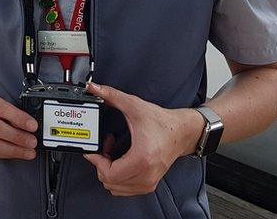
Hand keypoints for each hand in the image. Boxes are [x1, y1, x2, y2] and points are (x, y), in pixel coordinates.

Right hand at [0, 89, 38, 159]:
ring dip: (13, 150)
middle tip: (32, 141)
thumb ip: (9, 111)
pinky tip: (16, 153)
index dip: (18, 118)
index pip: (0, 108)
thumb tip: (29, 125)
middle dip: (17, 137)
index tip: (33, 126)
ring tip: (28, 151)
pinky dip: (5, 154)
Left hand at [82, 82, 202, 196]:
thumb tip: (93, 88)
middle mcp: (146, 174)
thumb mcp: (134, 106)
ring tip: (112, 154)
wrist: (182, 132)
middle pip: (110, 182)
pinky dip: (118, 177)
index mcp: (142, 158)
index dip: (96, 162)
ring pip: (116, 188)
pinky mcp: (149, 184)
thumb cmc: (162, 122)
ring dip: (109, 172)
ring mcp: (149, 182)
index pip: (109, 174)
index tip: (93, 151)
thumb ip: (112, 96)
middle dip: (101, 165)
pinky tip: (120, 161)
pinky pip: (125, 189)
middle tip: (104, 148)